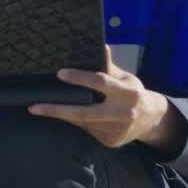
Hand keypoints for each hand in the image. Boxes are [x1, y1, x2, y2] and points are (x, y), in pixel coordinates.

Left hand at [28, 45, 172, 148]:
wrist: (152, 120)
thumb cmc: (135, 94)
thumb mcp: (127, 78)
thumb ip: (110, 67)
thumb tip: (101, 46)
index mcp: (127, 93)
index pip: (100, 82)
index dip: (79, 77)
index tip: (60, 73)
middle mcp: (122, 113)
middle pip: (84, 112)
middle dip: (57, 110)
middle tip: (35, 107)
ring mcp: (115, 130)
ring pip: (82, 123)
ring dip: (62, 115)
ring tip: (43, 108)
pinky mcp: (110, 141)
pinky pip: (87, 131)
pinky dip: (76, 123)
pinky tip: (68, 116)